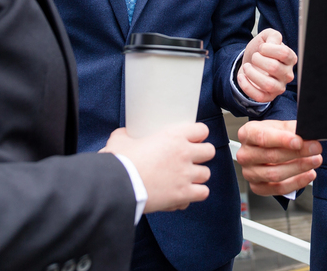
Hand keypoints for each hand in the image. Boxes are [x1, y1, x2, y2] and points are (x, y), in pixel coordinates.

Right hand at [100, 122, 215, 212]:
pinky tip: (184, 195)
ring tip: (186, 179)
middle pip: (209, 151)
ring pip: (206, 174)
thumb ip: (126, 135)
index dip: (198, 135)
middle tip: (191, 159)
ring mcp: (186, 175)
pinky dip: (194, 195)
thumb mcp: (120, 140)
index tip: (193, 139)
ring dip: (198, 177)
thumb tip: (124, 134)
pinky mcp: (183, 194)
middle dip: (202, 155)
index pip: (201, 130)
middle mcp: (184, 154)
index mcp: (173, 136)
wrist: (117, 186)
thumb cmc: (120, 162)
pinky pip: (202, 193)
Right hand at [236, 119, 321, 195]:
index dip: (282, 140)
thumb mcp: (281, 126)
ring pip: (275, 174)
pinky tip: (309, 174)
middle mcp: (244, 154)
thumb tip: (308, 132)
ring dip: (299, 168)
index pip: (263, 137)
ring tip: (315, 160)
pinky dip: (297, 183)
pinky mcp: (257, 187)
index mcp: (247, 133)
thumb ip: (293, 129)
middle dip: (297, 153)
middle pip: (272, 156)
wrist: (267, 147)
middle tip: (316, 148)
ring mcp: (249, 173)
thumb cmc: (273, 135)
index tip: (299, 141)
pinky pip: (278, 189)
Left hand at [238, 29, 296, 102]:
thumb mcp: (267, 37)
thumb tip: (273, 44)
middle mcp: (288, 74)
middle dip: (258, 59)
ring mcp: (279, 87)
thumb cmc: (261, 50)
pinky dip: (247, 86)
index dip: (269, 49)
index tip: (261, 48)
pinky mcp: (268, 96)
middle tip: (254, 57)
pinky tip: (242, 77)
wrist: (250, 62)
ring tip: (246, 67)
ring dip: (252, 74)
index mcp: (290, 59)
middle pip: (274, 67)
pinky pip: (259, 96)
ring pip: (268, 84)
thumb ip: (273, 36)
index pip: (284, 53)